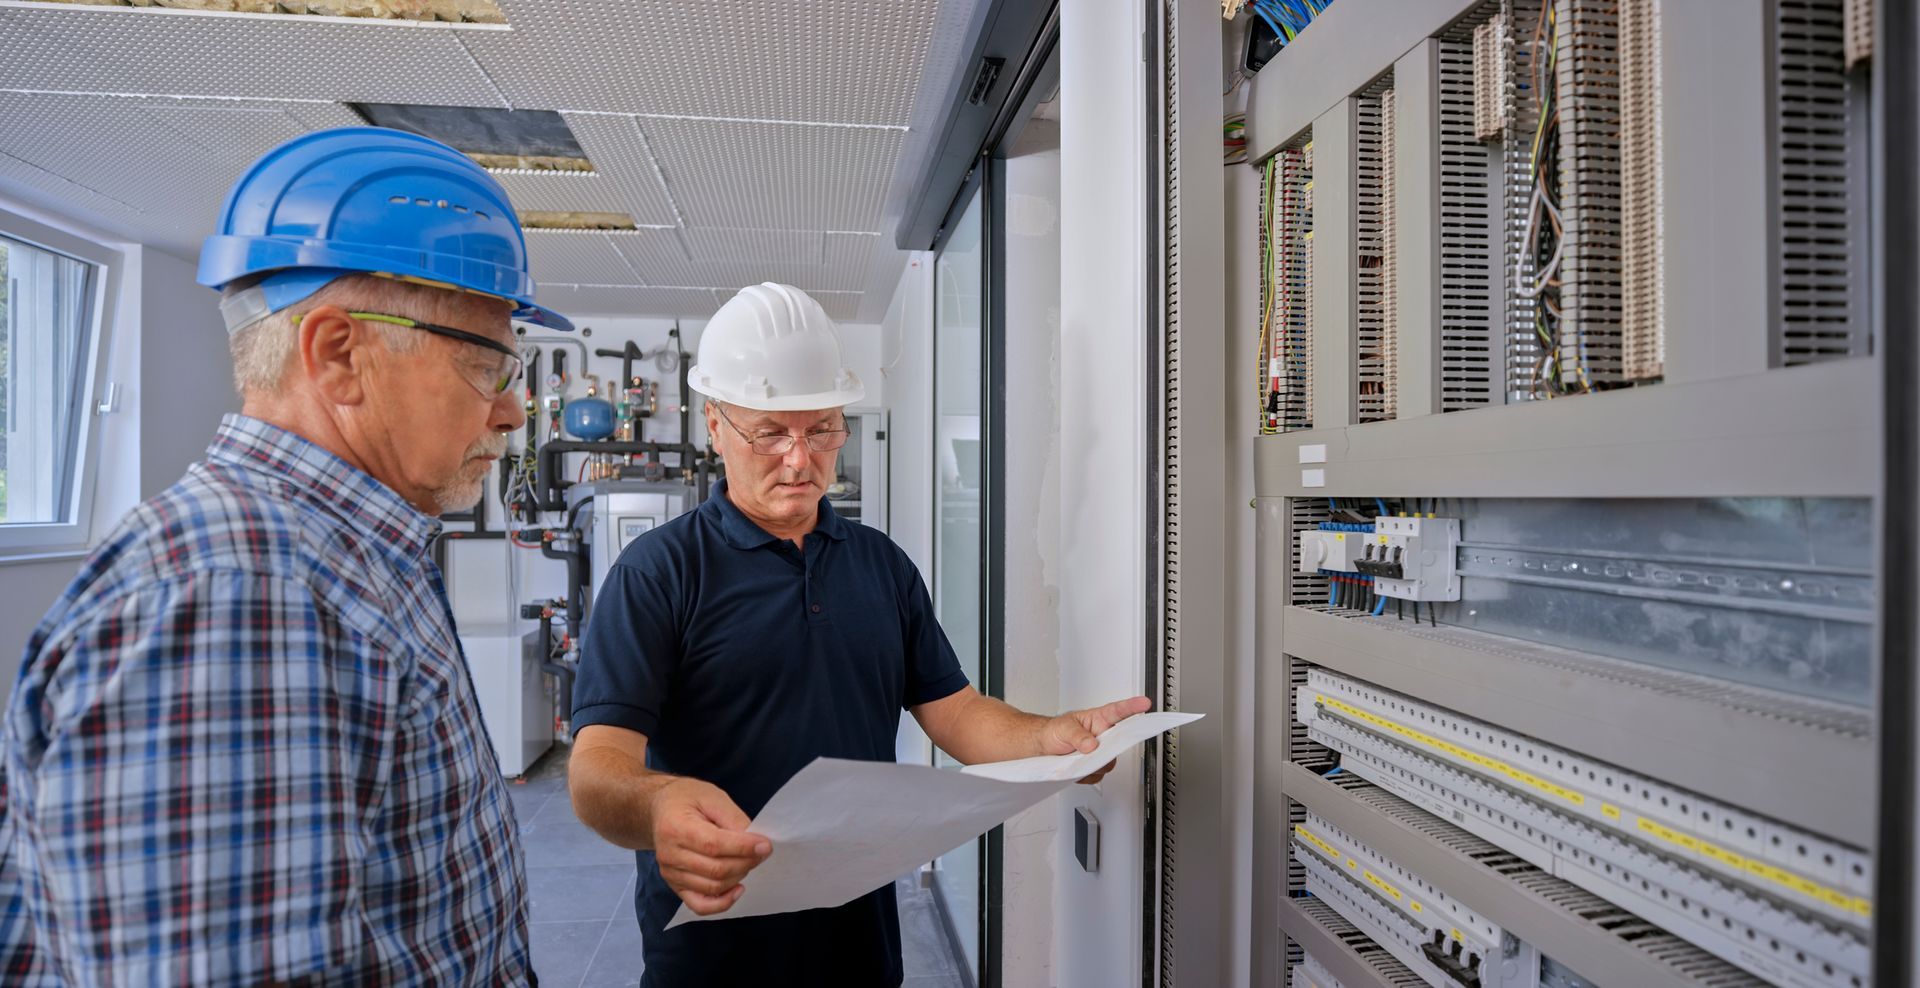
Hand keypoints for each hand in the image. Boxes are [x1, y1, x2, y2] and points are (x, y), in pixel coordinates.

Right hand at [649, 778, 771, 915]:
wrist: (661, 809)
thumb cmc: (687, 799)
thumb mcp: (713, 797)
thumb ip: (733, 819)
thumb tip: (755, 843)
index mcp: (676, 827)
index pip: (714, 845)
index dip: (743, 848)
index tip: (765, 845)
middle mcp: (669, 854)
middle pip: (716, 869)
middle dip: (746, 862)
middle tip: (761, 852)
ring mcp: (671, 873)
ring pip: (713, 887)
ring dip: (739, 876)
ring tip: (749, 861)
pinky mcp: (675, 886)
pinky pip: (700, 905)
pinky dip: (723, 903)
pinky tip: (737, 888)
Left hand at [1039, 695, 1153, 784]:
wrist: (1044, 747)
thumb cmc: (1054, 730)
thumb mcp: (1064, 728)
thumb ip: (1077, 735)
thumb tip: (1091, 745)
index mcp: (1098, 719)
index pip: (1119, 711)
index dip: (1133, 707)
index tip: (1144, 704)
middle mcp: (1103, 736)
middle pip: (1119, 743)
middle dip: (1111, 748)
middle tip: (1097, 749)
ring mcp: (1099, 753)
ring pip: (1109, 763)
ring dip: (1094, 764)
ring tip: (1078, 757)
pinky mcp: (1094, 768)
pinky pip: (1098, 775)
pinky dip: (1086, 775)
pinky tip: (1077, 768)